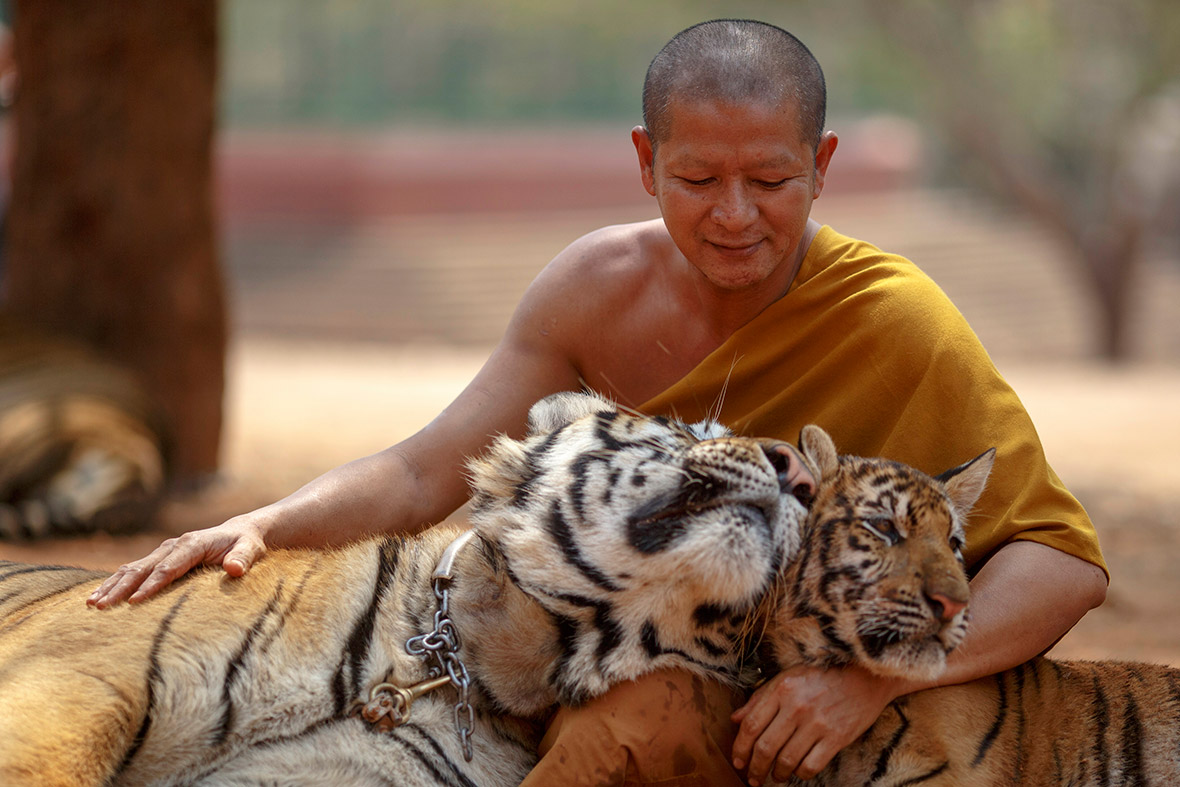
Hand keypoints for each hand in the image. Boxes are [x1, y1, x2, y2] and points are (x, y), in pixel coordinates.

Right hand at [87, 515, 266, 608]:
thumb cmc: (248, 544)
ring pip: (132, 569)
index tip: (134, 603)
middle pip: (142, 568)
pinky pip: (134, 571)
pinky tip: (100, 598)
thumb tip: (234, 569)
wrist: (242, 532)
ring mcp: (164, 551)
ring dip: (111, 586)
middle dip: (120, 588)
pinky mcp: (160, 559)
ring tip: (91, 605)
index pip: (168, 568)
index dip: (151, 585)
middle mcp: (173, 546)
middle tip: (101, 607)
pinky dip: (115, 584)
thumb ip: (244, 558)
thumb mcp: (252, 549)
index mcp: (192, 544)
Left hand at [730, 663, 900, 784]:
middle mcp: (797, 706)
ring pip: (786, 760)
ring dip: (776, 774)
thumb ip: (760, 698)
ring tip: (775, 777)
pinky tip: (796, 772)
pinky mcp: (837, 737)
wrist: (865, 677)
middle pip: (765, 747)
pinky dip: (799, 773)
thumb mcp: (788, 677)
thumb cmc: (822, 676)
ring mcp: (818, 723)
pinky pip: (810, 765)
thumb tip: (736, 719)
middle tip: (753, 778)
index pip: (751, 725)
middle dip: (755, 768)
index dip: (740, 748)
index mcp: (782, 689)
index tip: (737, 761)